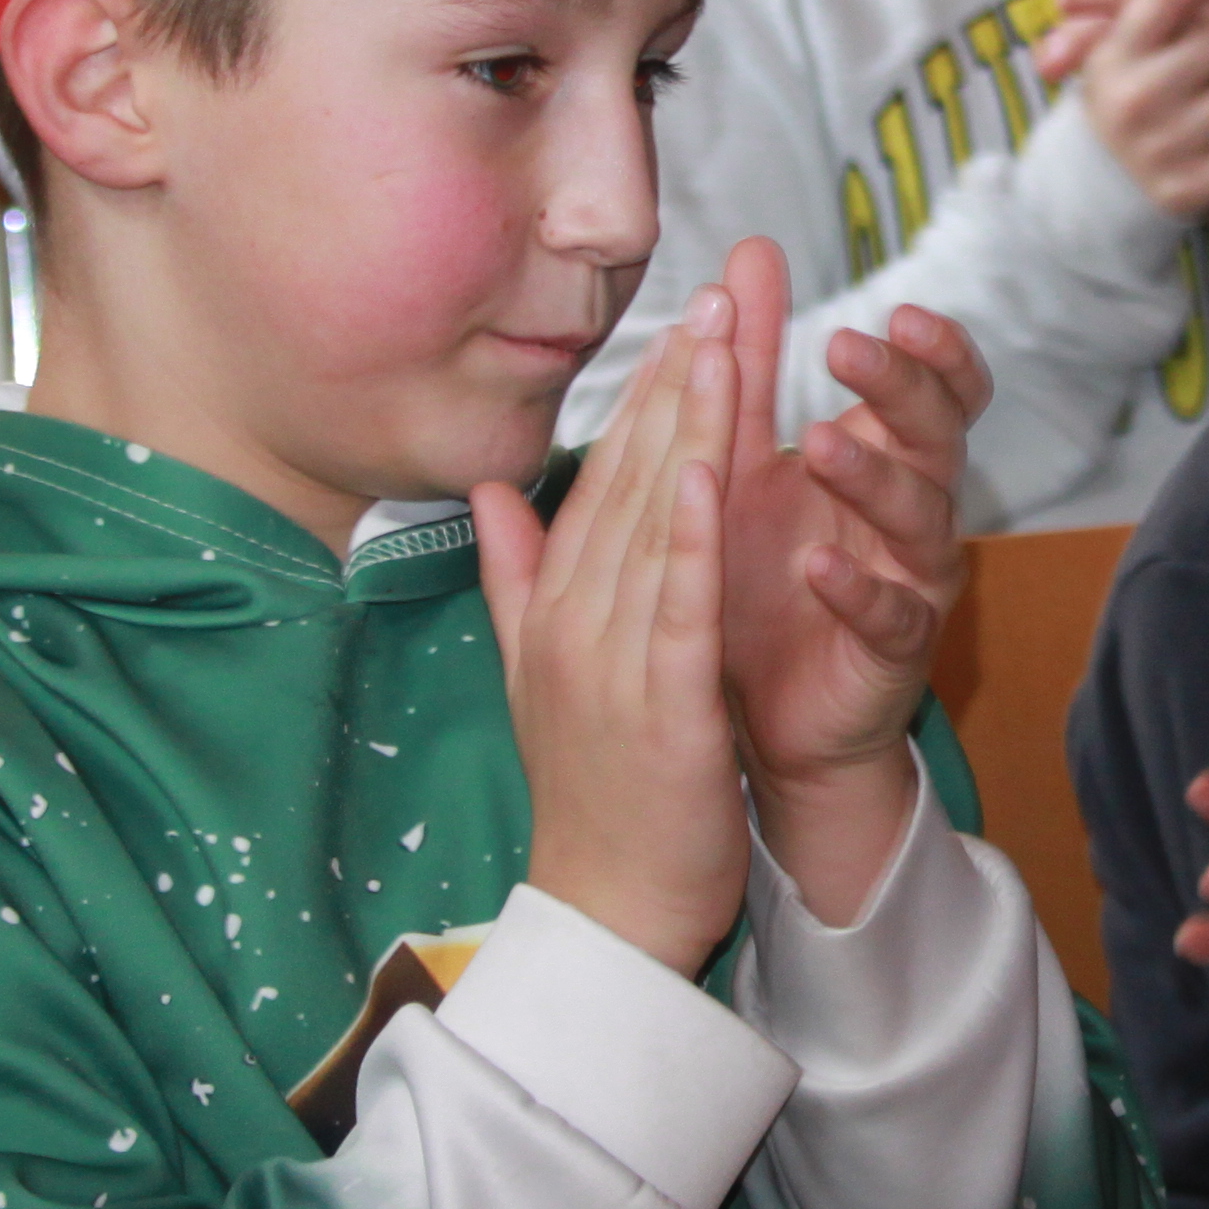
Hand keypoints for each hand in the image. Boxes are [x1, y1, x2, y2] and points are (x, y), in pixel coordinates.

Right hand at [477, 282, 745, 977]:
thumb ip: (513, 578)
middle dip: (674, 387)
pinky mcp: (661, 705)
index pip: (604, 482)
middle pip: (631, 484)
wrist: (605, 911)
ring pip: (656, 525)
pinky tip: (710, 468)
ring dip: (689, 432)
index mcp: (557, 609)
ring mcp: (614, 661)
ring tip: (720, 345)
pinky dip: (692, 535)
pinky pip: (678, 605)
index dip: (645, 398)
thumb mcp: (535, 676)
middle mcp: (576, 622)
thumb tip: (488, 491)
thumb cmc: (589, 796)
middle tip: (711, 296)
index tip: (681, 321)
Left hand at [708, 238, 986, 924]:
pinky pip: (891, 615)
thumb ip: (750, 364)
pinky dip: (857, 587)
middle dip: (904, 388)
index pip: (940, 390)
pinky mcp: (894, 652)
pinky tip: (817, 564)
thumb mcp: (739, 458)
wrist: (754, 711)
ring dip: (873, 477)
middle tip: (850, 347)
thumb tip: (749, 251)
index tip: (901, 313)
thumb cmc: (756, 576)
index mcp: (885, 459)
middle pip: (941, 435)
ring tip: (819, 444)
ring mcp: (911, 582)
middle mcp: (913, 513)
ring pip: (923, 518)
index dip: (935, 354)